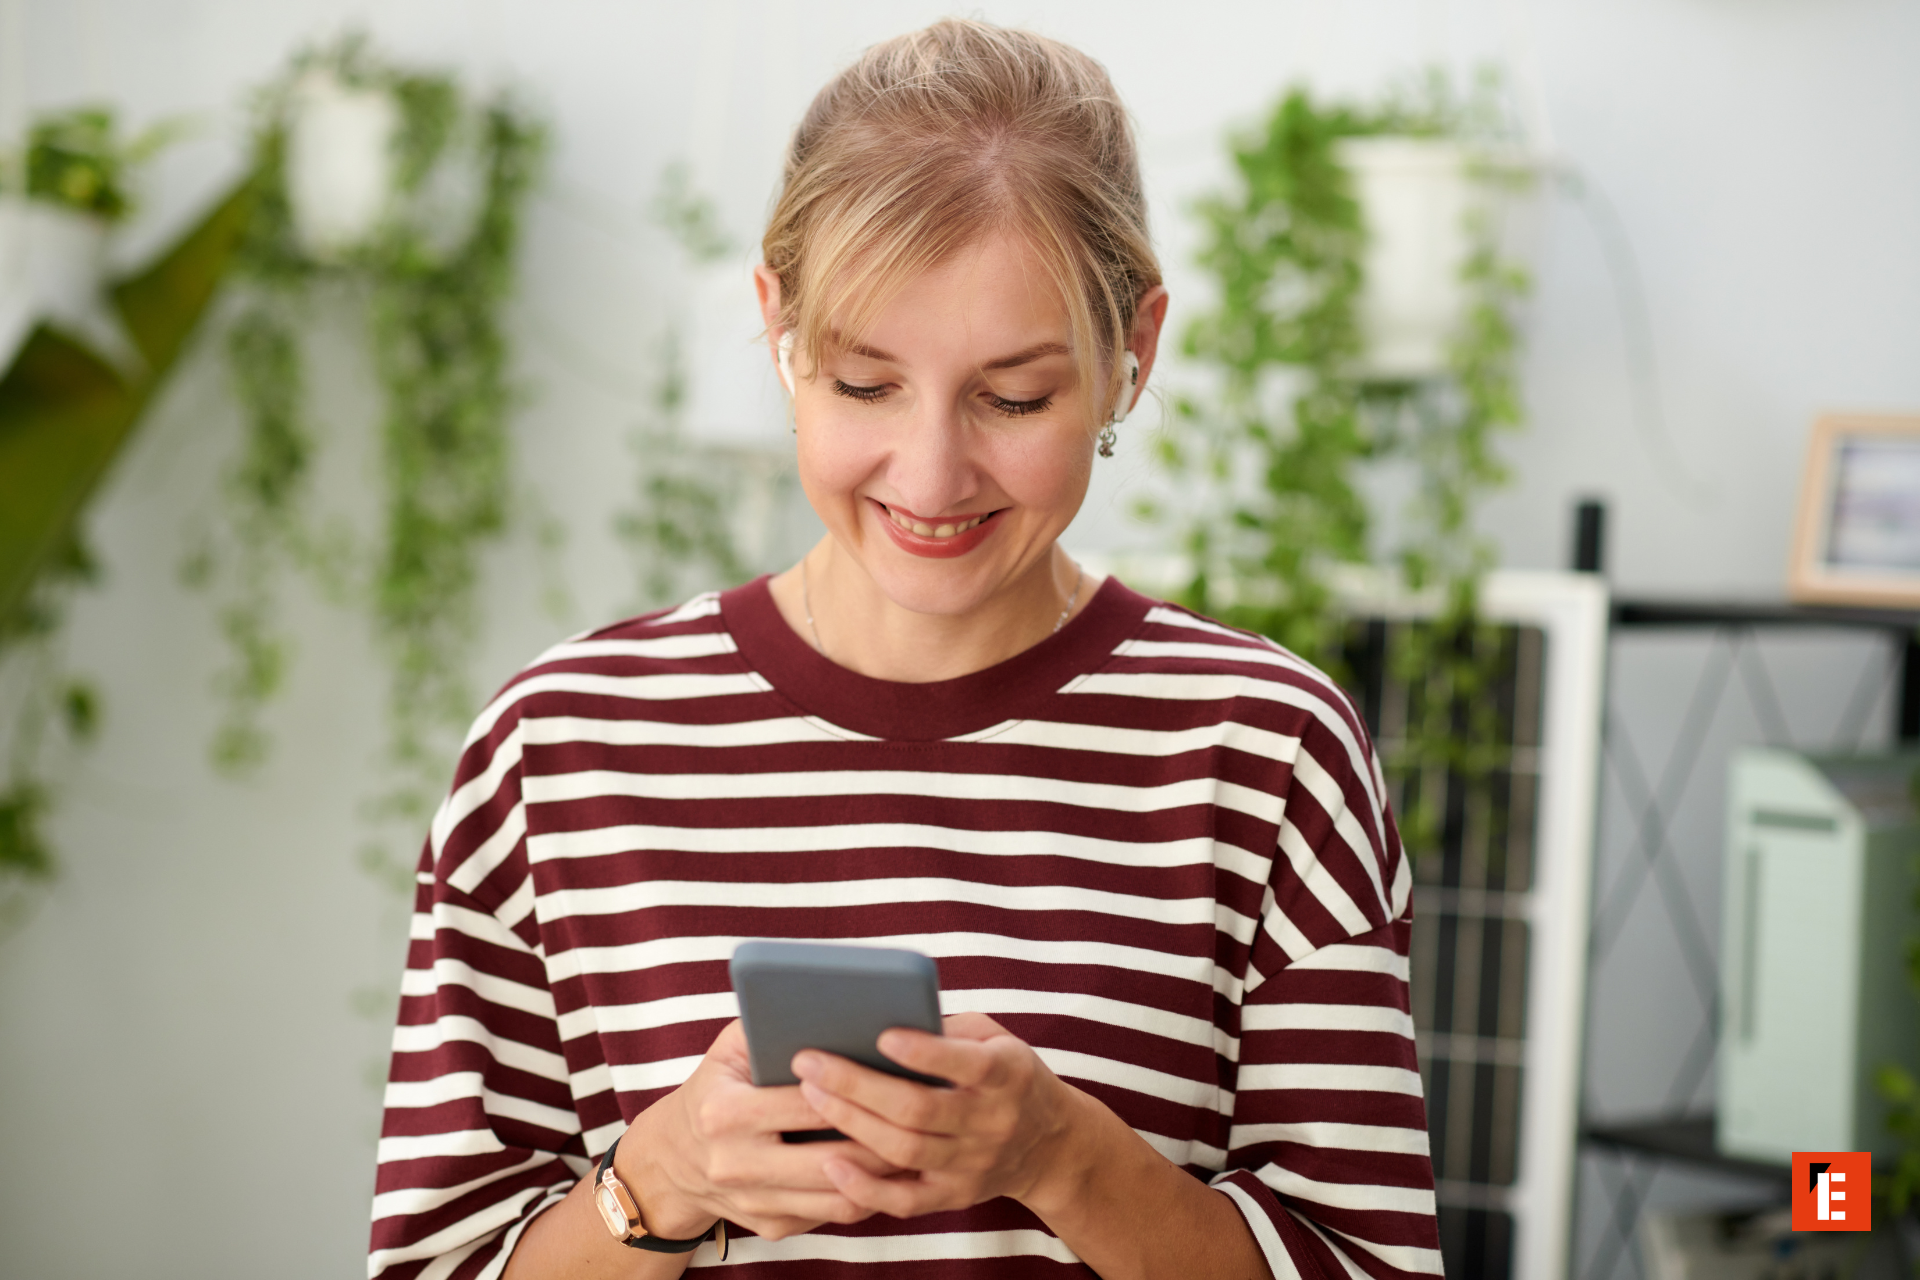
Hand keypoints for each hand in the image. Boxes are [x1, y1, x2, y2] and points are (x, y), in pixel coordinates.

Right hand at [628, 1020, 904, 1240]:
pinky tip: (890, 1168)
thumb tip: (832, 1005)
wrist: (675, 1161)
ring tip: (917, 1144)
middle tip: (923, 1117)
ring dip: (883, 1175)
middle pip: (831, 1158)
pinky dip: (866, 1193)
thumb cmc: (717, 1088)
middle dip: (882, 1139)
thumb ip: (772, 1025)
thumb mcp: (730, 1049)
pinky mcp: (771, 1226)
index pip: (807, 1104)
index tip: (898, 1075)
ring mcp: (753, 1203)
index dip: (854, 1091)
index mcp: (725, 1113)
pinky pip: (831, 1215)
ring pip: (838, 1197)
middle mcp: (736, 1164)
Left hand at [790, 1012, 1086, 1218]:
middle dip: (858, 1085)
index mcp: (1007, 1075)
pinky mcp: (954, 1196)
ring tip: (810, 1094)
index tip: (881, 1035)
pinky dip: (864, 1188)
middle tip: (809, 1061)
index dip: (924, 1053)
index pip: (966, 1064)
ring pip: (905, 1151)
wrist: (1050, 1144)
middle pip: (920, 1109)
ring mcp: (973, 1165)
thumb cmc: (1006, 1075)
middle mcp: (992, 1122)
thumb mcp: (996, 1040)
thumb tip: (879, 1016)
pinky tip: (829, 1163)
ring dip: (852, 1123)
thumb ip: (948, 1031)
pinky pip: (905, 1201)